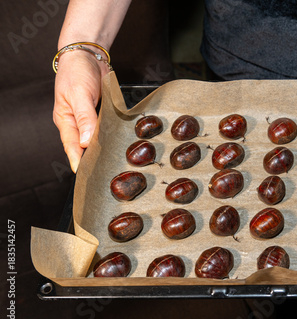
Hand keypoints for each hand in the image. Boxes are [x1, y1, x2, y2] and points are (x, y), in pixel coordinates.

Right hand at [53, 51, 109, 172]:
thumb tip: (86, 141)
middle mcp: (77, 122)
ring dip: (105, 146)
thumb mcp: (79, 94)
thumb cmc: (77, 72)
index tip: (84, 174)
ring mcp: (89, 118)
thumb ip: (85, 118)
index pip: (72, 146)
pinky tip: (121, 141)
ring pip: (97, 138)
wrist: (87, 55)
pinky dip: (112, 134)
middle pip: (85, 145)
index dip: (78, 160)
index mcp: (65, 120)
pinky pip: (106, 127)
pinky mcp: (101, 113)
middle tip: (105, 172)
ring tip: (115, 161)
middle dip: (93, 158)